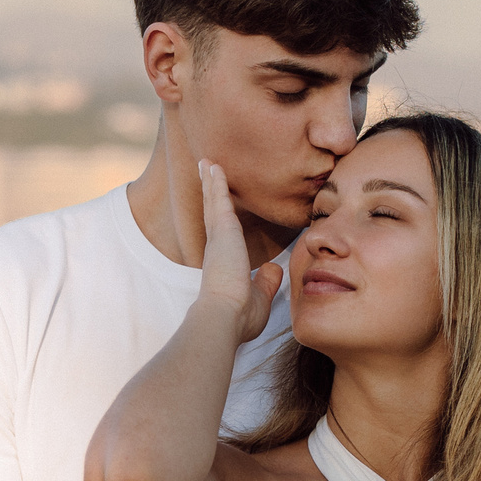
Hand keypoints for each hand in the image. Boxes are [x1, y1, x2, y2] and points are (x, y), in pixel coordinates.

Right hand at [197, 160, 279, 343]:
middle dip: (210, 194)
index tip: (216, 209)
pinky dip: (215, 182)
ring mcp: (218, 237)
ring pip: (213, 202)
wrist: (225, 315)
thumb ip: (266, 281)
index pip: (222, 236)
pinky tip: (214, 167)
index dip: (219, 221)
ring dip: (211, 182)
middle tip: (205, 175)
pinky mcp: (222, 229)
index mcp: (225, 264)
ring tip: (207, 164)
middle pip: (212, 213)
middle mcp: (217, 248)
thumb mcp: (259, 297)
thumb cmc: (240, 316)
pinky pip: (218, 199)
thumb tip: (274, 267)